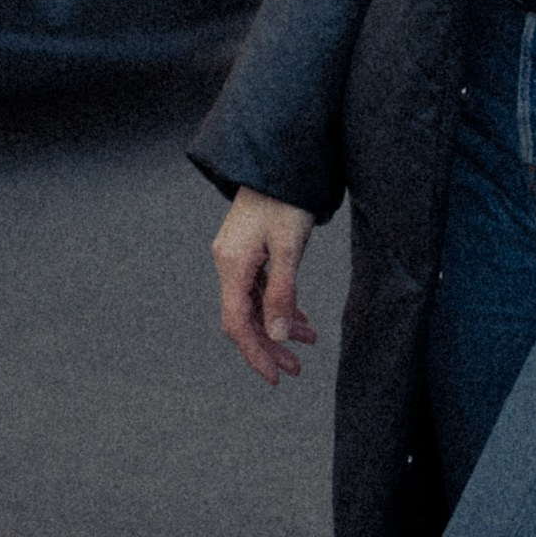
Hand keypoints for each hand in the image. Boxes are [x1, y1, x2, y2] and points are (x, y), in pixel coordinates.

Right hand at [213, 187, 316, 384]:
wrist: (280, 159)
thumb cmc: (286, 199)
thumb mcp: (289, 248)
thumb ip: (283, 292)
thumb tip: (277, 337)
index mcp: (232, 264)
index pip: (238, 324)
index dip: (255, 354)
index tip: (275, 377)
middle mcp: (227, 262)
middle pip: (244, 318)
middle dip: (269, 345)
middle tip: (296, 369)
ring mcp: (236, 255)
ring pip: (253, 304)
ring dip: (277, 325)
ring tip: (309, 341)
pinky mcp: (247, 249)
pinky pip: (259, 287)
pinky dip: (277, 303)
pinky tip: (299, 316)